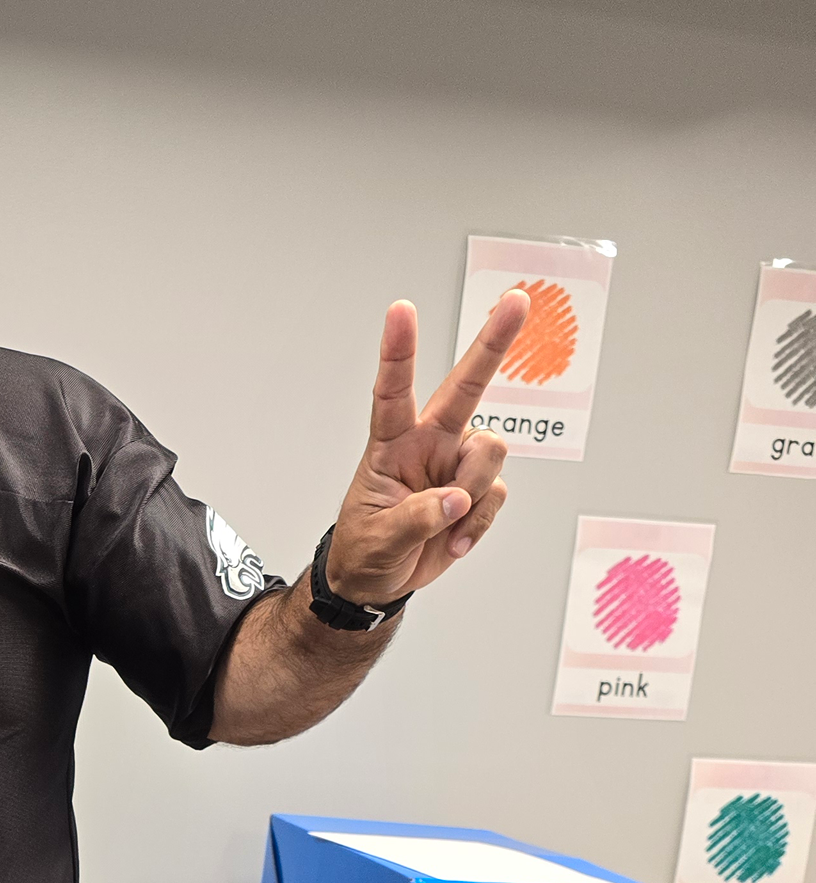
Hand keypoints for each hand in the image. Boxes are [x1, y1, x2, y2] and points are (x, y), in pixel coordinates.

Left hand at [325, 291, 528, 603]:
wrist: (375, 582)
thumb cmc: (365, 549)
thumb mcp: (379, 537)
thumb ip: (417, 517)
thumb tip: (455, 499)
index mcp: (391, 445)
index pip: (393, 391)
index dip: (398, 350)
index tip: (402, 309)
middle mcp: (428, 444)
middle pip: (465, 387)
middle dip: (492, 344)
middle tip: (516, 300)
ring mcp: (455, 465)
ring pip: (491, 452)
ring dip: (474, 491)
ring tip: (444, 524)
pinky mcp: (476, 491)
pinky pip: (496, 496)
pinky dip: (476, 525)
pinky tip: (452, 540)